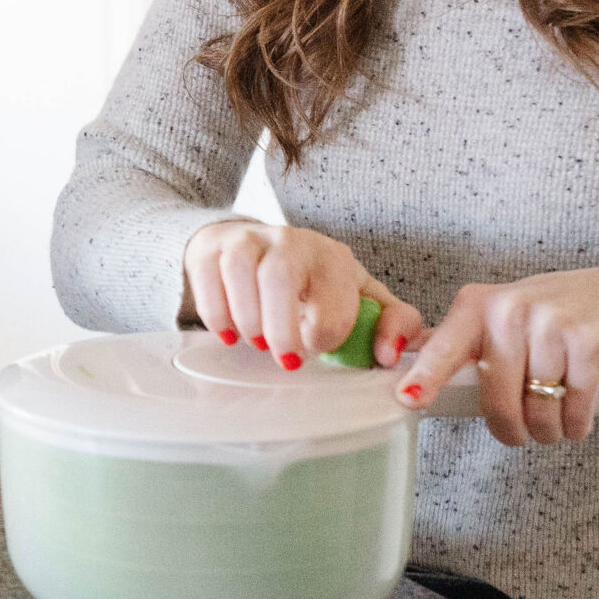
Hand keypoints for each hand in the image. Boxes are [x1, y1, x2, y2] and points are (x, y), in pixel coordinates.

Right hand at [183, 218, 423, 369]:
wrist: (260, 246)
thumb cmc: (316, 284)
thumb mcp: (362, 297)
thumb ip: (393, 323)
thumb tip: (388, 354)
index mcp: (332, 257)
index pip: (332, 295)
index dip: (325, 333)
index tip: (316, 350)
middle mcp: (290, 240)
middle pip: (279, 276)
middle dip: (280, 328)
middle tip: (285, 359)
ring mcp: (247, 239)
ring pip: (239, 269)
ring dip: (246, 317)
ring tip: (255, 343)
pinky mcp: (212, 247)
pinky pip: (206, 274)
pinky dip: (214, 311)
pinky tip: (228, 334)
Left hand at [397, 267, 598, 445]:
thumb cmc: (546, 316)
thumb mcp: (496, 317)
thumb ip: (455, 344)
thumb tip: (399, 368)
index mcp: (476, 305)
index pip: (445, 346)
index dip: (426, 375)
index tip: (408, 398)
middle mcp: (510, 309)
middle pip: (497, 397)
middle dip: (509, 429)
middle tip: (518, 433)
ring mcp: (551, 324)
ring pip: (538, 410)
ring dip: (546, 431)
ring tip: (550, 422)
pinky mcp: (589, 343)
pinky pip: (574, 408)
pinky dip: (574, 425)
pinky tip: (575, 418)